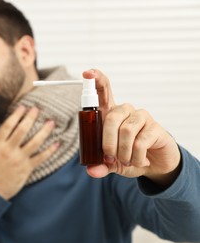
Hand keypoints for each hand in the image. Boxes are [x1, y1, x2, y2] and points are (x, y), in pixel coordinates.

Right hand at [0, 105, 58, 199]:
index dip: (16, 115)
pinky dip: (50, 150)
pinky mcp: (26, 169)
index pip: (8, 125)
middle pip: (23, 130)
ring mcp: (19, 159)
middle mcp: (8, 150)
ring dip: (44, 131)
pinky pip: (41, 157)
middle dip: (31, 118)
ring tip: (51, 122)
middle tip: (37, 109)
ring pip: (35, 142)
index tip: (23, 107)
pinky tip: (57, 143)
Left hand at [82, 69, 180, 187]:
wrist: (154, 164)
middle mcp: (124, 110)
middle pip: (111, 117)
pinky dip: (136, 157)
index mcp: (110, 114)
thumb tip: (91, 170)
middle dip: (107, 143)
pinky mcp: (154, 126)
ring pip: (125, 131)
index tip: (87, 72)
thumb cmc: (128, 156)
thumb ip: (100, 165)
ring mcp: (140, 116)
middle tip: (110, 158)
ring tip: (126, 161)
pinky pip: (139, 142)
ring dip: (123, 153)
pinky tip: (140, 160)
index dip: (96, 80)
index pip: (103, 91)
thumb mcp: (111, 164)